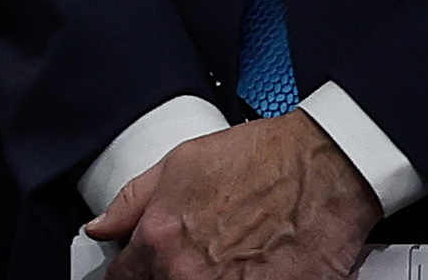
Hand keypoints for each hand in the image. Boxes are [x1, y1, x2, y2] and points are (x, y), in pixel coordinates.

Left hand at [87, 112, 380, 279]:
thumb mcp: (180, 163)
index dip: (132, 273)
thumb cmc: (261, 160)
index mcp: (162, 242)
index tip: (141, 269)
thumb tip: (101, 227)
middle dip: (169, 277)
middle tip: (194, 260)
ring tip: (228, 264)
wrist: (326, 169)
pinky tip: (254, 271)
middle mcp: (190, 277)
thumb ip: (132, 202)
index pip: (124, 279)